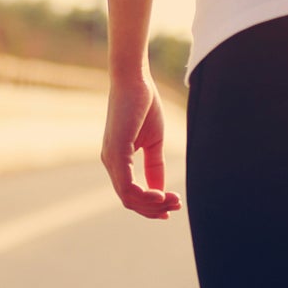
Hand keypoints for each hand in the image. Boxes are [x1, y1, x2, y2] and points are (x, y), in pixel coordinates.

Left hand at [101, 73, 182, 219]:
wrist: (135, 79)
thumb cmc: (144, 104)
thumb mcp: (154, 142)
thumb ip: (155, 166)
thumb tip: (160, 190)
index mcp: (117, 159)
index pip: (130, 193)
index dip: (150, 206)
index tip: (172, 208)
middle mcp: (110, 162)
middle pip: (129, 200)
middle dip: (154, 208)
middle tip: (177, 206)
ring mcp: (111, 158)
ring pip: (128, 197)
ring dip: (153, 204)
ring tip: (173, 200)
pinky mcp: (116, 152)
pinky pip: (127, 186)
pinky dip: (144, 195)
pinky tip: (161, 195)